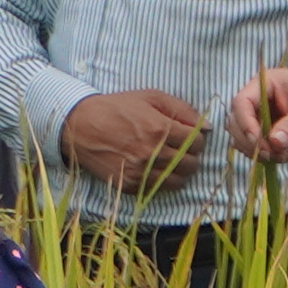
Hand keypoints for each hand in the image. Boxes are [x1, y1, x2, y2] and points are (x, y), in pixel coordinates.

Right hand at [57, 87, 215, 192]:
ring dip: (180, 172)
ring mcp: (140, 172)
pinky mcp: (129, 185)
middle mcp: (152, 153)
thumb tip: (206, 126)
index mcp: (160, 129)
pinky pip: (158, 189)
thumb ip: (182, 109)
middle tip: (184, 151)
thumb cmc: (118, 108)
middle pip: (190, 164)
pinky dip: (163, 181)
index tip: (191, 137)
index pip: (196, 143)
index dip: (198, 139)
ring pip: (177, 181)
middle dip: (192, 157)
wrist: (82, 126)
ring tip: (173, 162)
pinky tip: (158, 170)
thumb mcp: (151, 97)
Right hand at [226, 63, 287, 163]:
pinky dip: (262, 153)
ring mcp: (256, 113)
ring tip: (282, 156)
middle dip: (251, 142)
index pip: (241, 103)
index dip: (245, 124)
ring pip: (241, 136)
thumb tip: (275, 142)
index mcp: (263, 83)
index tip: (259, 141)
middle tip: (272, 154)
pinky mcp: (261, 128)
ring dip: (256, 151)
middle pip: (236, 122)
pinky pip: (252, 144)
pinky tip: (281, 155)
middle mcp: (255, 97)